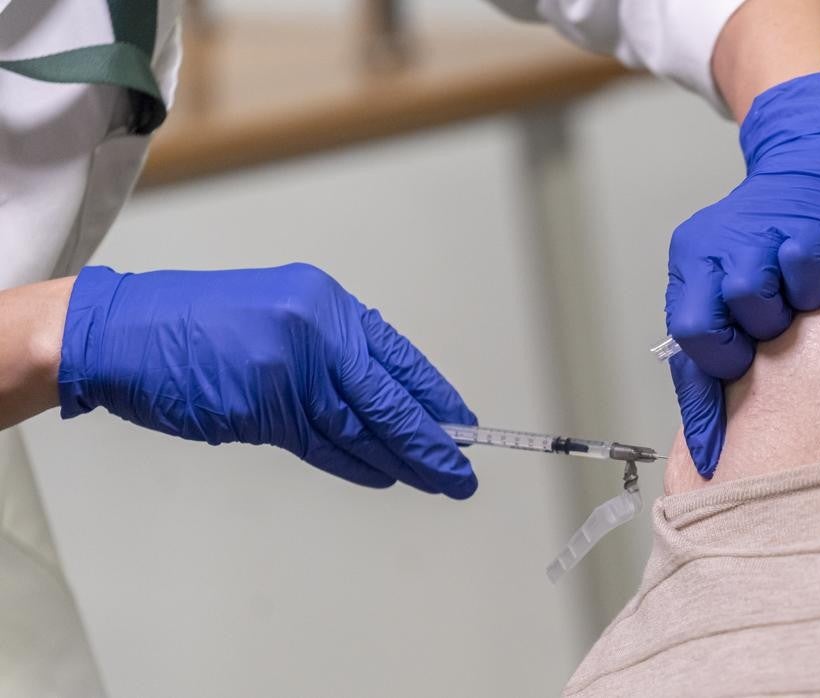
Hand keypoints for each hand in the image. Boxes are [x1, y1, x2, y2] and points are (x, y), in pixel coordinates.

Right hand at [58, 264, 478, 497]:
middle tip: (461, 471)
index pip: (397, 357)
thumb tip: (382, 400)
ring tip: (435, 481)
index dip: (433, 394)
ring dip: (400, 459)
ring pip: (361, 426)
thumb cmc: (196, 327)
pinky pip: (322, 442)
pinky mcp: (263, 404)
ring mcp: (291, 367)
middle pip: (387, 397)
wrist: (121, 332)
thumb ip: (330, 355)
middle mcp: (317, 329)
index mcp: (326, 303)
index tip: (462, 422)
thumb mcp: (278, 318)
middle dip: (429, 439)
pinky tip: (383, 476)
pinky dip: (355, 464)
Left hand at [665, 74, 819, 476]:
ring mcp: (754, 237)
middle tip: (764, 347)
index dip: (700, 407)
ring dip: (778, 319)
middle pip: (698, 328)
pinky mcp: (801, 228)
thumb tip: (711, 433)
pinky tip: (818, 280)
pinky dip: (812, 288)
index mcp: (690, 267)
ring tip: (796, 307)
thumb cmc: (782, 240)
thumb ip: (723, 342)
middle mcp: (711, 250)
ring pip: (748, 303)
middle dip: (733, 354)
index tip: (713, 455)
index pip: (683, 347)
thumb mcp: (738, 286)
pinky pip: (798, 274)